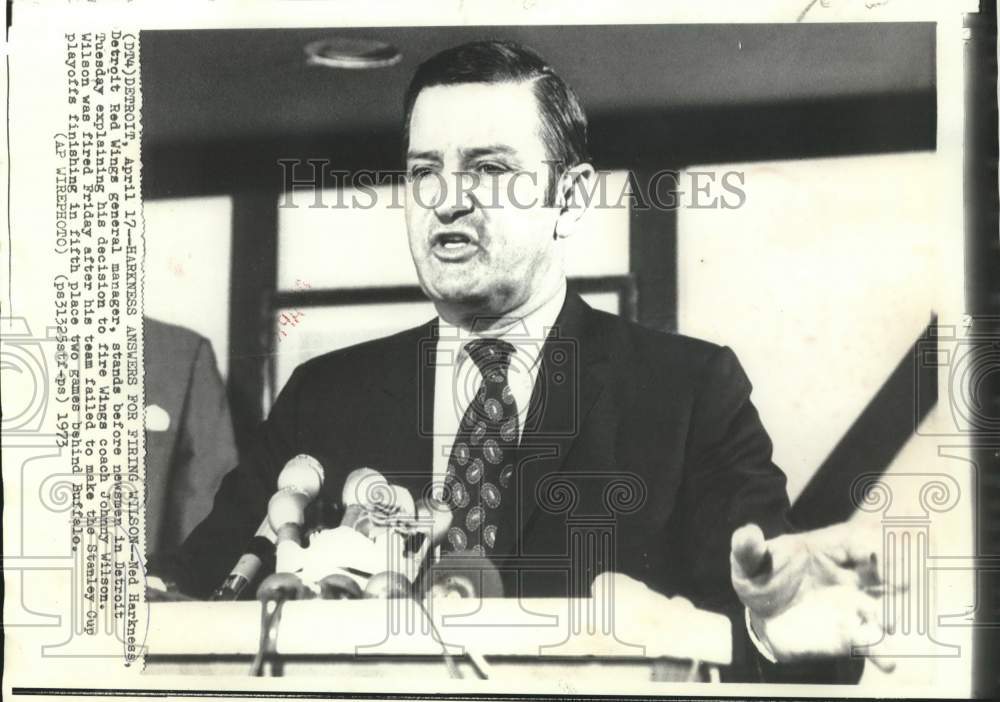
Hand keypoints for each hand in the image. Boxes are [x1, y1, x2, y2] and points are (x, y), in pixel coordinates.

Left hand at [730, 521, 897, 671]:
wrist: (762, 616)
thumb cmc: (762, 579)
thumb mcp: (748, 563)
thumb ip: (748, 548)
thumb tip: (748, 533)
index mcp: (826, 550)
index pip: (855, 541)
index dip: (868, 544)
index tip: (874, 553)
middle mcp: (847, 577)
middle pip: (880, 572)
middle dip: (895, 574)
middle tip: (903, 581)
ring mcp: (850, 607)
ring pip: (877, 610)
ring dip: (887, 616)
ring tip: (889, 624)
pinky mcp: (847, 635)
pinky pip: (867, 643)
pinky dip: (878, 651)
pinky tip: (888, 662)